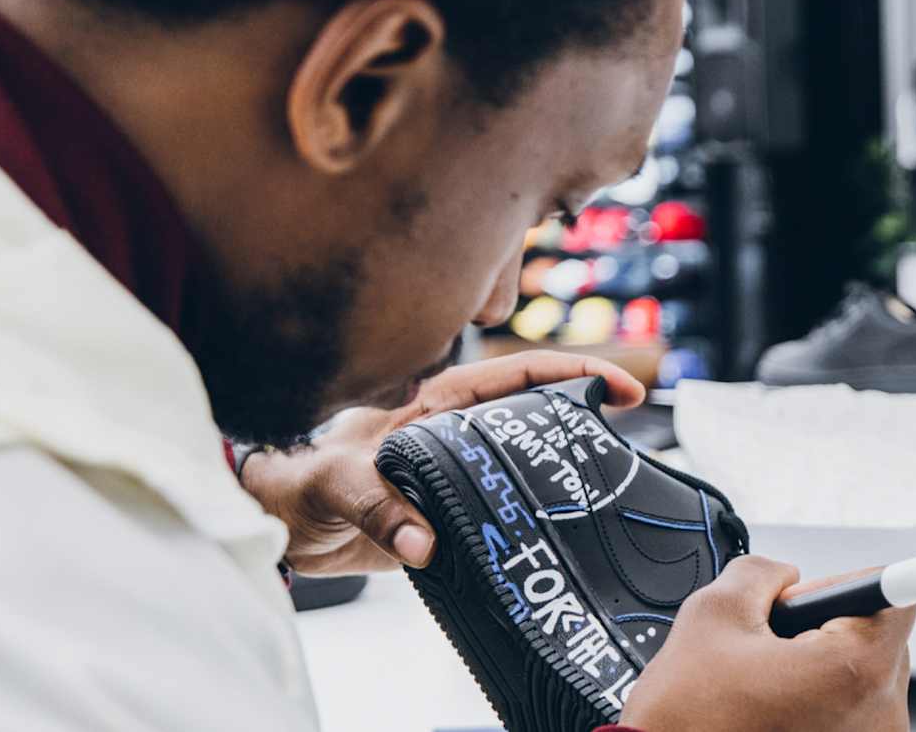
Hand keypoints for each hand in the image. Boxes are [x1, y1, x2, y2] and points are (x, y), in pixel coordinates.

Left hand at [241, 351, 645, 574]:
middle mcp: (455, 427)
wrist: (278, 525)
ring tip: (615, 468)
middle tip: (636, 416)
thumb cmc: (298, 487)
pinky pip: (511, 497)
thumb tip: (424, 541)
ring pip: (528, 447)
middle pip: (535, 402)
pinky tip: (570, 517)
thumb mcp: (331, 487)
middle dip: (589, 400)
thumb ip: (375, 505)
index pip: (515, 374)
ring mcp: (460, 466)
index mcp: (433, 404)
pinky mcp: (456, 507)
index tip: (621, 386)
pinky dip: (544, 503)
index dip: (572, 373)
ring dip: (569, 452)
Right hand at [621, 557, 914, 731]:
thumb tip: (785, 573)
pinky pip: (851, 715)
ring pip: (863, 679)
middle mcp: (877, 714)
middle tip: (774, 643)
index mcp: (853, 670)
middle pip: (879, 639)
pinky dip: (822, 704)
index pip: (897, 598)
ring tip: (769, 683)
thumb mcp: (714, 612)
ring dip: (825, 669)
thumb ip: (764, 572)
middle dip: (830, 628)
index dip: (848, 586)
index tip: (821, 597)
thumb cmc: (686, 719)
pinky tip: (777, 709)